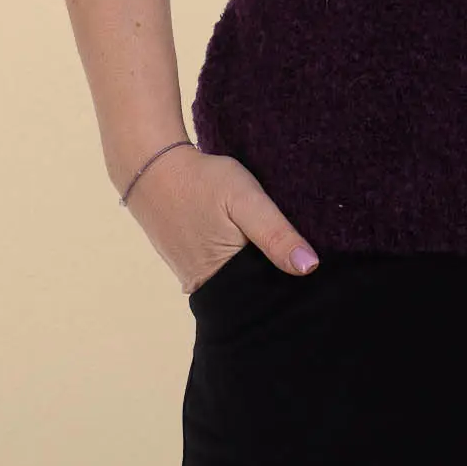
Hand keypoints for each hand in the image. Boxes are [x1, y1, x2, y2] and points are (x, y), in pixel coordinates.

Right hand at [122, 145, 321, 292]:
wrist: (152, 168)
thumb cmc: (201, 182)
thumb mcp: (245, 200)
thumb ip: (275, 234)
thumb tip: (309, 268)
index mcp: (221, 281)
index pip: (268, 297)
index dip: (292, 282)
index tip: (314, 265)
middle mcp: (204, 289)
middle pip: (252, 293)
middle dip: (275, 277)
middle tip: (298, 249)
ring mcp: (193, 278)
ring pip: (237, 283)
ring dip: (257, 268)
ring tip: (278, 245)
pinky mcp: (188, 264)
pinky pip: (221, 271)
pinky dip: (238, 260)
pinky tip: (249, 242)